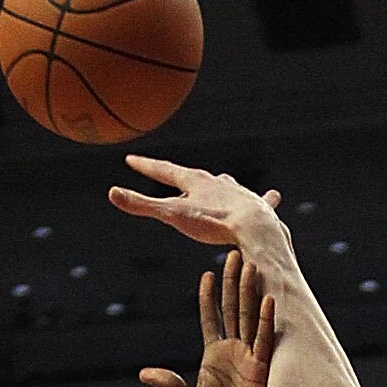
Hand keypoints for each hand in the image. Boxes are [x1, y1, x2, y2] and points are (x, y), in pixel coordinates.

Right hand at [110, 156, 286, 260]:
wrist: (254, 227)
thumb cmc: (213, 223)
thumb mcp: (173, 215)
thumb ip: (143, 206)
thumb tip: (111, 193)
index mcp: (195, 181)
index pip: (164, 170)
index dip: (146, 166)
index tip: (131, 159)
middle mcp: (217, 182)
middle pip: (195, 177)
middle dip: (182, 176)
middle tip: (173, 174)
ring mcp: (239, 192)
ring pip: (226, 185)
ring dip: (220, 185)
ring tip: (220, 182)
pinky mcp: (259, 206)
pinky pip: (262, 200)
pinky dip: (265, 198)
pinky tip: (274, 195)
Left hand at [140, 254, 274, 386]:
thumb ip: (169, 386)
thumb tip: (144, 374)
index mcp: (214, 356)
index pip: (210, 318)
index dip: (208, 296)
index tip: (207, 273)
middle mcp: (233, 351)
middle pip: (232, 308)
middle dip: (232, 282)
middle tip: (233, 253)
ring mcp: (250, 357)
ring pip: (249, 316)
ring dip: (249, 291)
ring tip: (249, 264)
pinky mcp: (264, 369)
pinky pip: (266, 339)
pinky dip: (266, 319)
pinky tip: (267, 298)